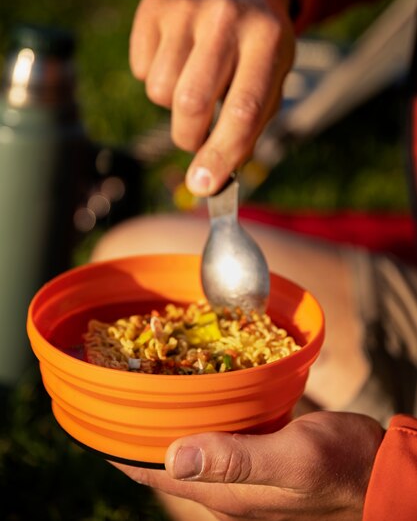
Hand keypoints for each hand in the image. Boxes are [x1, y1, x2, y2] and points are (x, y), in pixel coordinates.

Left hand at [113, 411, 384, 520]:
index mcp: (224, 492)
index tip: (93, 422)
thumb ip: (235, 458)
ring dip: (166, 419)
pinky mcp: (258, 453)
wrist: (377, 470)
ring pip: (189, 444)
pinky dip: (199, 412)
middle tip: (117, 389)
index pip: (153, 476)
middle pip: (165, 460)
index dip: (118, 452)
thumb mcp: (290, 458)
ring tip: (146, 385)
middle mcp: (225, 486)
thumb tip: (172, 458)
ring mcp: (242, 471)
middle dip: (137, 431)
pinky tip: (198, 389)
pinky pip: (216, 433)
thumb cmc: (340, 466)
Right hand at [129, 0, 294, 195]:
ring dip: (173, 104)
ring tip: (195, 82)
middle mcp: (226, 17)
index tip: (204, 186)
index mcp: (268, 39)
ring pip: (160, 91)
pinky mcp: (155, 4)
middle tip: (197, 137)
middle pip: (190, 103)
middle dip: (189, 136)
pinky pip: (141, 70)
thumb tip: (210, 178)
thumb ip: (249, 127)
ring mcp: (187, 7)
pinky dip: (156, 76)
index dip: (221, 154)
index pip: (242, 110)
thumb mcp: (273, 78)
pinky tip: (179, 57)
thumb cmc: (258, 46)